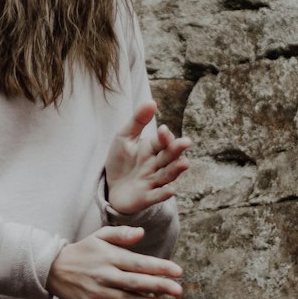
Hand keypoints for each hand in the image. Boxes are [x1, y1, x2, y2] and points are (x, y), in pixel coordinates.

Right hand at [47, 226, 183, 298]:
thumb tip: (142, 232)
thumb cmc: (83, 252)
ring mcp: (98, 292)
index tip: (178, 271)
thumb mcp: (99, 237)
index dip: (159, 267)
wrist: (53, 269)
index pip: (138, 262)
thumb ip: (121, 235)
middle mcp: (105, 275)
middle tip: (179, 290)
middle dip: (158, 286)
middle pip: (136, 282)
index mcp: (110, 257)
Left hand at [104, 102, 190, 216]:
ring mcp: (153, 181)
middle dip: (176, 150)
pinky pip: (157, 195)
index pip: (162, 141)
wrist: (111, 187)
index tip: (163, 130)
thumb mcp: (124, 137)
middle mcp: (156, 164)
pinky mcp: (147, 197)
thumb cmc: (121, 160)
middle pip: (169, 157)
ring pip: (167, 175)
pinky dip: (164, 193)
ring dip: (176, 170)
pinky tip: (171, 190)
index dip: (164, 136)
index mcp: (152, 148)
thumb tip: (152, 101)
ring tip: (185, 163)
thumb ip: (138, 120)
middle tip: (186, 142)